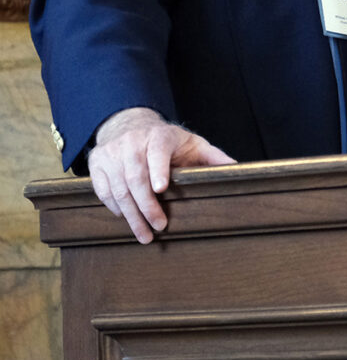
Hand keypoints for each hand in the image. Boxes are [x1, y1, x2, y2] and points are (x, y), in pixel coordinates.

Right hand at [87, 106, 234, 243]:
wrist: (131, 125)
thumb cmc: (168, 140)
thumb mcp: (193, 143)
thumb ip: (213, 157)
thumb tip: (237, 170)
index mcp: (159, 136)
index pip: (157, 152)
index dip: (158, 169)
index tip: (160, 188)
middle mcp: (132, 142)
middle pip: (135, 176)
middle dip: (146, 205)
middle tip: (158, 227)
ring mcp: (112, 152)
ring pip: (118, 187)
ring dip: (131, 214)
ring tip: (144, 234)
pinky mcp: (96, 163)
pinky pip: (102, 189)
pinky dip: (114, 206)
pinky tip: (126, 218)